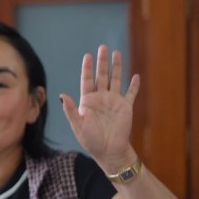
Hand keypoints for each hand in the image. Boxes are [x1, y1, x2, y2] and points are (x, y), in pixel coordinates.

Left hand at [60, 44, 139, 170]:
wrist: (108, 151)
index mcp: (87, 101)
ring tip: (117, 53)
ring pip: (115, 80)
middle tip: (102, 47)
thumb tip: (63, 95)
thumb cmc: (90, 140)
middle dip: (102, 62)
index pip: (87, 80)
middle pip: (101, 76)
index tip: (87, 55)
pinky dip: (134, 86)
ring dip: (116, 67)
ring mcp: (114, 101)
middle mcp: (101, 98)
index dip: (87, 68)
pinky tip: (136, 76)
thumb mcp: (78, 125)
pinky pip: (131, 94)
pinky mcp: (126, 107)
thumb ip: (71, 110)